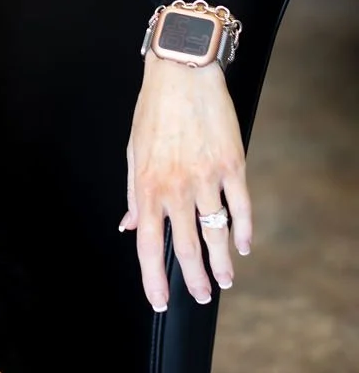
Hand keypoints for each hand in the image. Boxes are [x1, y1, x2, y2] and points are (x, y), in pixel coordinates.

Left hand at [122, 50, 251, 310]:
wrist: (182, 72)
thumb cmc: (154, 109)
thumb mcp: (133, 151)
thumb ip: (134, 193)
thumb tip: (130, 225)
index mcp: (148, 186)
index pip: (149, 245)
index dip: (153, 278)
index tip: (160, 300)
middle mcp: (176, 186)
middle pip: (186, 247)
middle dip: (193, 278)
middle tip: (200, 295)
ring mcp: (206, 177)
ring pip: (216, 233)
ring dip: (221, 262)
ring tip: (224, 280)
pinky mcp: (231, 164)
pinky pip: (240, 207)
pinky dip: (243, 230)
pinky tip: (243, 246)